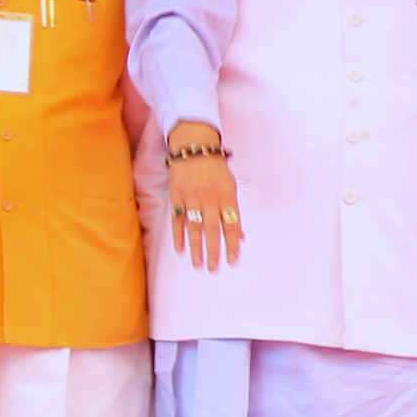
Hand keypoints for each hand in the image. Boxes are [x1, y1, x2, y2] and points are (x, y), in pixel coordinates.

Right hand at [165, 127, 242, 269]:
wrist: (193, 147)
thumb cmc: (215, 169)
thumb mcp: (231, 187)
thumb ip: (234, 212)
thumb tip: (241, 237)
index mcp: (227, 196)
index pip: (232, 225)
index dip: (232, 244)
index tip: (232, 261)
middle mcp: (210, 198)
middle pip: (212, 229)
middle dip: (214, 251)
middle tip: (214, 269)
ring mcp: (192, 197)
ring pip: (194, 227)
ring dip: (196, 248)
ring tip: (198, 264)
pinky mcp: (176, 195)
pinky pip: (177, 219)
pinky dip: (178, 235)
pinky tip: (180, 250)